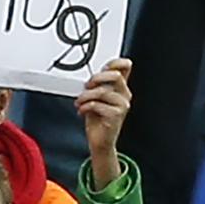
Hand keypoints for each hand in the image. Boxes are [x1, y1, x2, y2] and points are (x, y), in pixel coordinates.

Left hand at [76, 58, 132, 189]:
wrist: (100, 141)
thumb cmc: (98, 120)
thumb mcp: (96, 98)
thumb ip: (98, 85)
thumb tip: (96, 73)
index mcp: (120, 89)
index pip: (124, 69)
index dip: (116, 62)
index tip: (105, 66)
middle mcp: (124, 96)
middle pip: (115, 76)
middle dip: (96, 79)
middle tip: (87, 86)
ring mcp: (122, 106)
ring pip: (102, 91)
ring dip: (85, 96)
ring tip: (80, 102)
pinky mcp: (116, 116)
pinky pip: (97, 104)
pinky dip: (85, 107)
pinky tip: (82, 111)